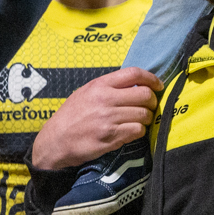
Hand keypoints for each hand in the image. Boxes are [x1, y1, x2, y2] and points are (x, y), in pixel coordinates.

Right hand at [31, 67, 161, 170]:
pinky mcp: (111, 137)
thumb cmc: (71, 116)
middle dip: (152, 101)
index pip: (134, 73)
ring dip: (147, 118)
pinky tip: (131, 132)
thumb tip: (135, 84)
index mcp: (100, 85)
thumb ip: (108, 87)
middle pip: (144, 94)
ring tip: (139, 121)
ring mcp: (109, 119)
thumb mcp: (86, 92)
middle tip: (149, 107)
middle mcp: (106, 99)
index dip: (152, 78)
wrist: (55, 141)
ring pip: (144, 114)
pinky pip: (138, 130)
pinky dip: (139, 131)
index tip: (158, 85)